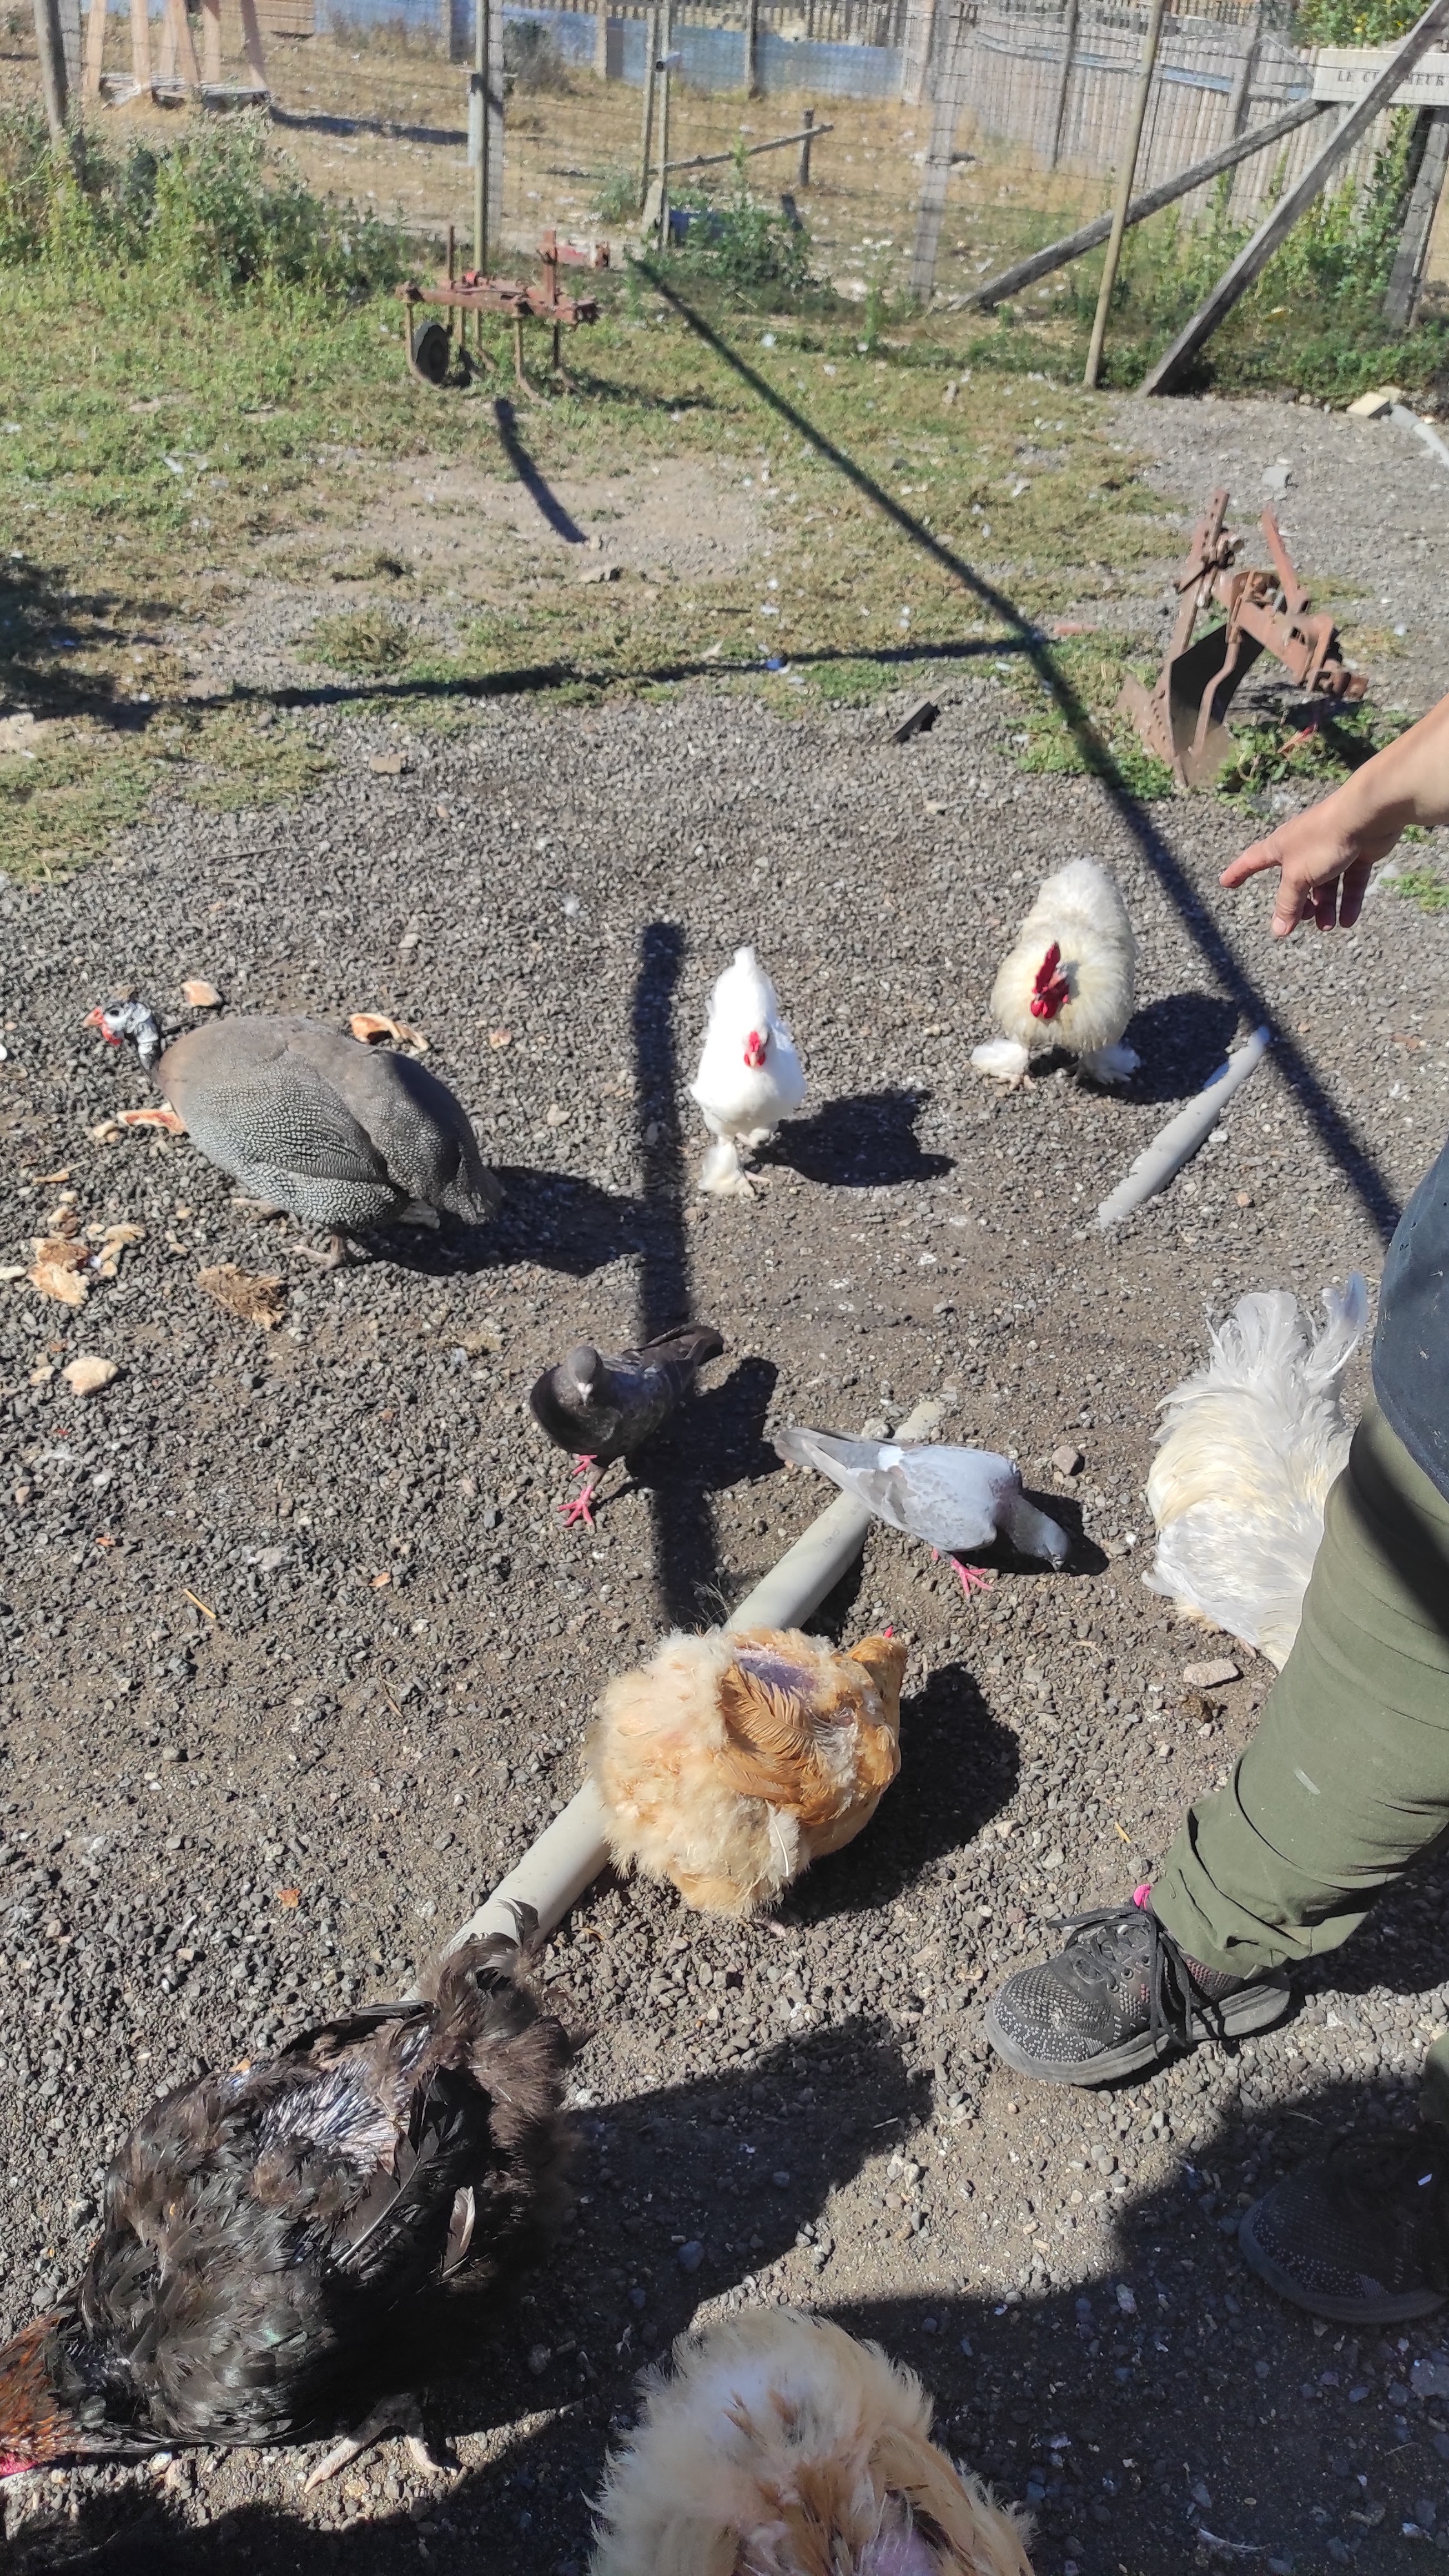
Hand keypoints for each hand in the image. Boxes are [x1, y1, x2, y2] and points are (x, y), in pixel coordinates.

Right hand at [1220, 690, 1448, 937]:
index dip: (1238, 872)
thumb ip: (1288, 904)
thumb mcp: (1298, 876)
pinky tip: (1349, 921)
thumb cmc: (1323, 839)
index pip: (1252, 860)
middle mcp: (1303, 847)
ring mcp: (1331, 850)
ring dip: (1325, 907)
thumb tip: (1278, 930)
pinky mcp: (1357, 852)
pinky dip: (1349, 901)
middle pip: (1296, 882)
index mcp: (1281, 846)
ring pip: (1325, 885)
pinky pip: (1350, 882)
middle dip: (1298, 904)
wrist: (1367, 814)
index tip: (1225, 883)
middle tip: (1303, 922)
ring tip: (1328, 926)